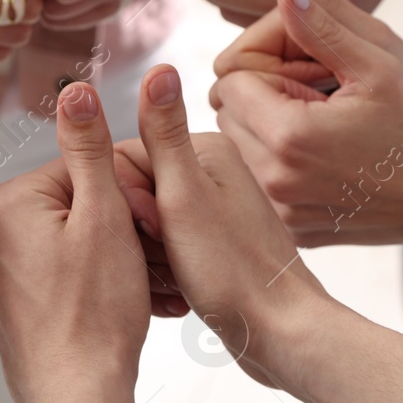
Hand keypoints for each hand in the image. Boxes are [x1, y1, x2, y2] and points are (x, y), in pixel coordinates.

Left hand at [0, 81, 152, 402]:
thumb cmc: (94, 313)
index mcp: (5, 203)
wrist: (77, 396)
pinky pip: (70, 272)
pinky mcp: (19, 301)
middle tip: (154, 258)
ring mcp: (3, 270)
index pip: (84, 168)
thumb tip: (76, 88)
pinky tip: (134, 303)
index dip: (132, 193)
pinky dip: (106, 281)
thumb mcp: (104, 215)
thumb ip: (90, 148)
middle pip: (81, 202)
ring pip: (81, 239)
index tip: (154, 224)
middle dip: (128, 226)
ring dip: (124, 255)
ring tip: (149, 285)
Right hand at [128, 63, 330, 388]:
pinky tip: (177, 291)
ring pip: (146, 222)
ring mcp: (217, 207)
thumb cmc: (234, 272)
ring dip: (144, 251)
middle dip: (133, 227)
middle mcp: (215, 171)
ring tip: (173, 279)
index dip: (121, 198)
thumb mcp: (184, 196)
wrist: (282, 335)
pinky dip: (161, 268)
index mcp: (208, 148)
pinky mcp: (218, 241)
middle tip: (163, 258)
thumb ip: (163, 132)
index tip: (143, 231)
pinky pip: (166, 247)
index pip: (124, 157)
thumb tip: (159, 67)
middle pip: (134, 189)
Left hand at [211, 0, 402, 246]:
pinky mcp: (293, 233)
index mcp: (289, 137)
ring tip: (321, 126)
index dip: (267, 65)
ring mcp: (282, 212)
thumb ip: (319, 17)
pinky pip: (258, 184)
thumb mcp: (375, 62)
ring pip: (238, 148)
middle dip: (262, 96)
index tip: (310, 72)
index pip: (231, 79)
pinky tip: (323, 158)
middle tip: (318, 96)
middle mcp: (274, 181)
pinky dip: (277, 164)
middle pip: (228, 114)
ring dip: (266, 129)